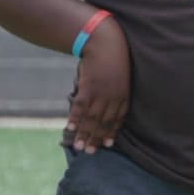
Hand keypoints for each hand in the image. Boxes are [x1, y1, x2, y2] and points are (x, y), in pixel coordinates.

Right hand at [67, 15, 129, 153]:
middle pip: (104, 123)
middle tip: (89, 152)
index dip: (112, 133)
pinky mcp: (88, 87)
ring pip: (91, 119)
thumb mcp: (121, 77)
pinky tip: (69, 128)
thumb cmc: (113, 59)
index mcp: (124, 95)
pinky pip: (80, 107)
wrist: (105, 42)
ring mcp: (101, 93)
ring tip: (77, 147)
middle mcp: (114, 97)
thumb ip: (115, 92)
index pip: (118, 119)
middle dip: (96, 139)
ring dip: (83, 134)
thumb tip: (104, 107)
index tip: (108, 145)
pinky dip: (74, 119)